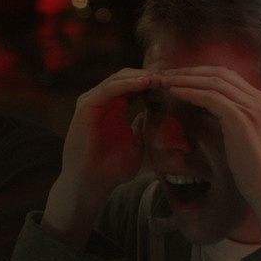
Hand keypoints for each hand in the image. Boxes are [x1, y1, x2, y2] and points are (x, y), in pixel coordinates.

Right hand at [56, 68, 158, 198]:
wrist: (90, 184)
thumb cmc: (110, 170)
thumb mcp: (135, 145)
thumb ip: (140, 128)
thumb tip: (150, 113)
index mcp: (113, 108)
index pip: (133, 85)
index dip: (153, 83)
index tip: (174, 84)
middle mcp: (101, 102)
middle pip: (126, 77)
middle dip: (148, 75)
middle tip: (170, 76)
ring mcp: (91, 102)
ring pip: (117, 79)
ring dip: (140, 77)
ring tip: (159, 77)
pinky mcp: (86, 107)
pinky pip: (108, 89)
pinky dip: (127, 84)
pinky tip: (144, 83)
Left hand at [161, 65, 260, 232]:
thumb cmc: (257, 168)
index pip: (228, 75)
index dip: (201, 73)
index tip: (180, 76)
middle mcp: (258, 99)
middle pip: (219, 73)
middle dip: (190, 71)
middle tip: (167, 74)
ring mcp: (250, 107)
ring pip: (212, 82)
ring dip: (186, 79)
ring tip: (165, 81)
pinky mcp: (239, 117)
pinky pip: (209, 97)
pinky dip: (190, 92)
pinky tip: (174, 93)